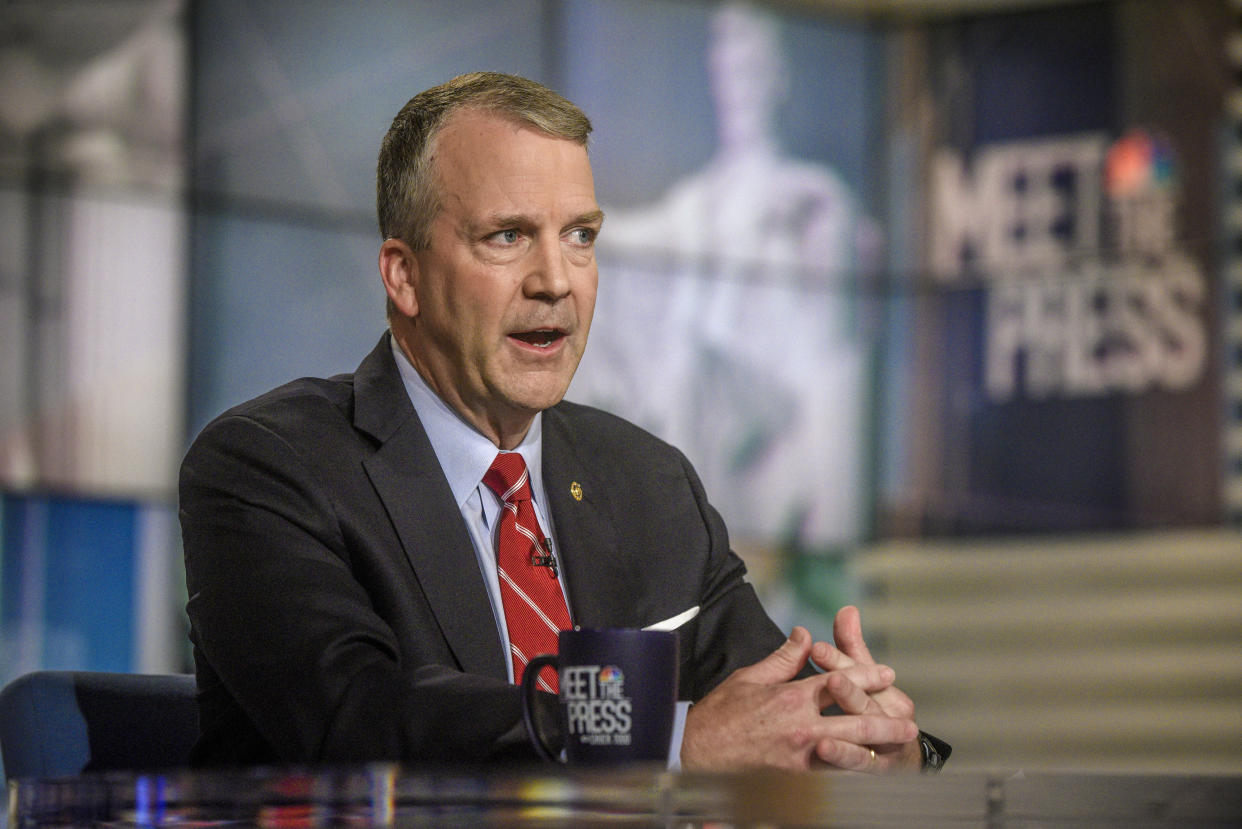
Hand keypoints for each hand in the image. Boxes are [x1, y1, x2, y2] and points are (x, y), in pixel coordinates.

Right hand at [680, 627, 916, 771]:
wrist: (697, 754)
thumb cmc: (720, 715)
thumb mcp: (749, 677)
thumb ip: (783, 658)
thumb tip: (804, 634)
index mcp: (792, 697)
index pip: (839, 681)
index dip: (866, 676)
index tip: (887, 673)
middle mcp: (802, 726)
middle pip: (856, 719)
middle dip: (886, 719)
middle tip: (909, 721)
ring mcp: (802, 755)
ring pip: (851, 750)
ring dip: (878, 748)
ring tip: (899, 747)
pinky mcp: (796, 778)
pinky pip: (832, 773)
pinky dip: (852, 769)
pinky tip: (867, 769)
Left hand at [810, 606, 921, 771]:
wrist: (901, 751)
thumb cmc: (876, 706)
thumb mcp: (863, 675)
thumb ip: (851, 645)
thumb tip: (847, 609)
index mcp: (885, 687)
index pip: (859, 669)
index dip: (839, 659)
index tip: (817, 648)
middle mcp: (890, 712)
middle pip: (864, 698)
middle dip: (847, 688)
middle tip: (831, 678)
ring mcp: (885, 740)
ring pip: (864, 727)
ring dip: (847, 726)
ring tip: (827, 711)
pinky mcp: (878, 766)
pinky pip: (860, 760)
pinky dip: (843, 755)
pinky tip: (823, 749)